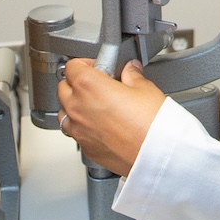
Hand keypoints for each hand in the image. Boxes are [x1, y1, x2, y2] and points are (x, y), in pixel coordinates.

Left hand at [57, 59, 167, 174]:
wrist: (155, 154)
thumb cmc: (151, 124)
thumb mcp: (145, 88)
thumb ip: (132, 76)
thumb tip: (130, 71)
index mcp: (89, 86)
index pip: (72, 66)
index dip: (85, 64)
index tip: (97, 67)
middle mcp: (78, 107)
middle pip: (63, 88)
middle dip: (76, 83)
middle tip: (97, 85)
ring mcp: (79, 129)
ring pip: (64, 112)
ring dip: (74, 106)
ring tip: (94, 105)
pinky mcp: (85, 147)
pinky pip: (75, 133)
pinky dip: (82, 127)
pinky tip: (99, 126)